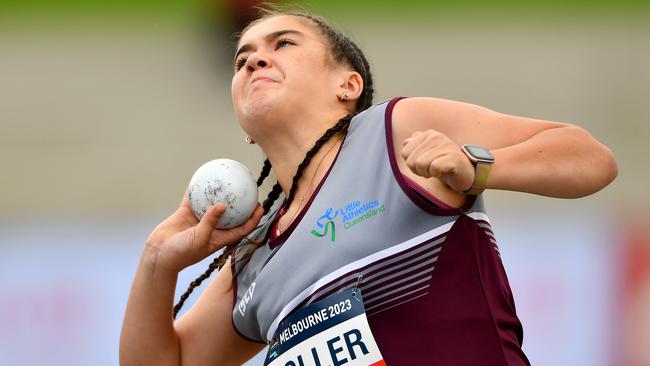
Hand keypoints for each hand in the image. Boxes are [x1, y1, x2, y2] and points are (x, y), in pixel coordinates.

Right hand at [145, 189, 263, 272]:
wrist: (159, 255)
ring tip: (228, 179)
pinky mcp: (186, 213)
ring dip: (220, 193)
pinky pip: (194, 198)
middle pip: (231, 214)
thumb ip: (210, 222)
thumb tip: (222, 205)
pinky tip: (201, 176)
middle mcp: (212, 228)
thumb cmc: (182, 253)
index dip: (253, 219)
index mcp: (219, 238)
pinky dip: (197, 188)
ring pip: (212, 203)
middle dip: (240, 204)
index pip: (241, 228)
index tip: (260, 207)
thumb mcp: (199, 239)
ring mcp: (199, 220)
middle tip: (248, 189)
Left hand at [401, 130, 474, 192]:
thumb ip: (415, 146)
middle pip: (411, 161)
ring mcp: (445, 146)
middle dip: (419, 170)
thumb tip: (405, 142)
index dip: (412, 164)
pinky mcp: (453, 157)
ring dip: (428, 173)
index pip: (404, 153)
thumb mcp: (427, 154)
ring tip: (439, 170)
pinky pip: (434, 168)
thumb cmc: (444, 164)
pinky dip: (437, 174)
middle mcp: (436, 136)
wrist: (467, 172)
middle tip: (433, 169)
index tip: (426, 164)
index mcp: (428, 134)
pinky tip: (445, 172)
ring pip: (421, 165)